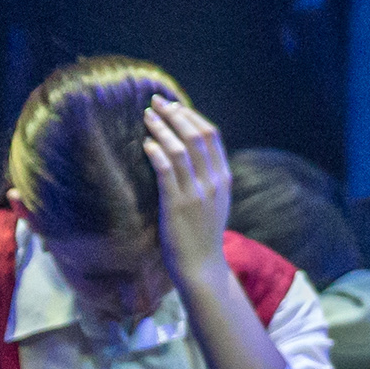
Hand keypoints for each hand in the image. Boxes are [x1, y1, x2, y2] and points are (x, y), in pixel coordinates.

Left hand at [138, 95, 233, 284]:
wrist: (201, 266)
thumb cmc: (202, 234)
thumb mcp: (214, 202)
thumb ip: (208, 178)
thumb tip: (190, 155)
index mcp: (223, 177)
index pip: (211, 136)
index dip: (192, 116)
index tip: (175, 105)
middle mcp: (213, 181)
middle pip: (197, 136)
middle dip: (176, 115)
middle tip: (157, 102)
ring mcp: (196, 193)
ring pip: (180, 149)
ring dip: (163, 128)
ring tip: (147, 117)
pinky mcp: (177, 205)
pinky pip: (166, 171)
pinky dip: (157, 153)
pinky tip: (146, 143)